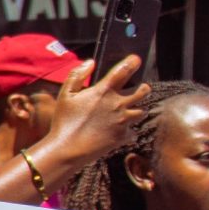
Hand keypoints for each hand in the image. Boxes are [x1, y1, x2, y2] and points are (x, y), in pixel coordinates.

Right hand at [41, 55, 147, 175]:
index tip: (136, 60)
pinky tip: (118, 130)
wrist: (68, 149)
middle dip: (143, 88)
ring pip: (142, 111)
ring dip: (137, 109)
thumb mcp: (65, 95)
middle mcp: (118, 104)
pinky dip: (128, 130)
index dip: (133, 62)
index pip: (124, 70)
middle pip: (143, 91)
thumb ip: (77, 75)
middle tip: (138, 89)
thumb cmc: (64, 121)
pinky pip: (133, 131)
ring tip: (127, 111)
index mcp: (104, 91)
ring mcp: (123, 121)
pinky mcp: (123, 136)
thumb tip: (90, 62)